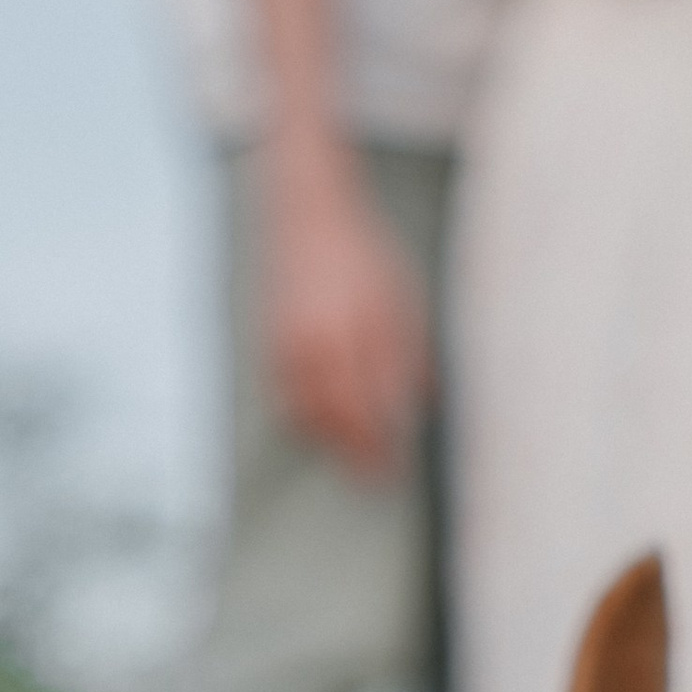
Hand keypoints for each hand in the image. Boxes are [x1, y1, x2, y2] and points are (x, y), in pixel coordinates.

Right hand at [265, 142, 430, 476]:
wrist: (309, 213)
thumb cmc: (362, 254)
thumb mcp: (404, 301)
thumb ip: (410, 357)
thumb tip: (421, 407)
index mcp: (356, 333)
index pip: (370, 410)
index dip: (383, 447)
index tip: (397, 470)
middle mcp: (317, 345)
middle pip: (336, 423)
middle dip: (356, 457)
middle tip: (376, 478)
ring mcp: (289, 346)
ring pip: (306, 417)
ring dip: (329, 442)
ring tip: (353, 454)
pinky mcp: (270, 344)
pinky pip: (287, 399)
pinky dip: (306, 418)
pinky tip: (324, 423)